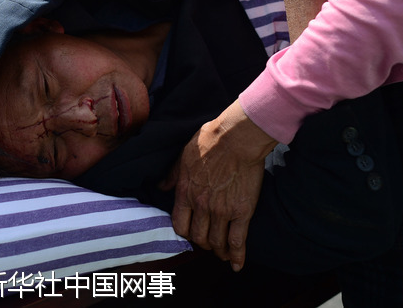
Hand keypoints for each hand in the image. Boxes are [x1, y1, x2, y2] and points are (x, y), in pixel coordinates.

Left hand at [161, 101, 277, 269]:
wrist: (236, 138)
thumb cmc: (210, 141)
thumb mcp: (183, 156)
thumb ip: (172, 175)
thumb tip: (161, 187)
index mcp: (185, 192)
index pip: (179, 224)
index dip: (184, 233)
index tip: (190, 233)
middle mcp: (201, 206)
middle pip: (198, 237)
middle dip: (202, 243)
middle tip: (208, 242)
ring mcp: (221, 211)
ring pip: (217, 242)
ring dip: (218, 251)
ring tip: (222, 253)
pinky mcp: (242, 212)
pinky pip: (237, 240)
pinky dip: (237, 256)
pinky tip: (236, 265)